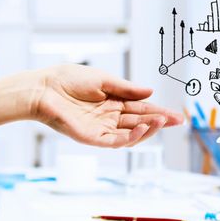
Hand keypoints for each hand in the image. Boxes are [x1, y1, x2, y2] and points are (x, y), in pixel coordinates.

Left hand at [0, 64, 182, 147]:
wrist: (43, 87)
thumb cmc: (68, 80)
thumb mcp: (103, 79)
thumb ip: (126, 88)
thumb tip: (150, 91)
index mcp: (113, 102)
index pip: (141, 109)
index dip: (159, 112)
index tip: (177, 115)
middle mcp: (109, 117)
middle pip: (139, 122)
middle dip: (158, 122)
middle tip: (176, 120)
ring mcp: (101, 129)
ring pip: (130, 135)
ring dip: (147, 130)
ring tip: (160, 121)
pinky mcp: (91, 137)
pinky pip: (114, 141)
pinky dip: (129, 137)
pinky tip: (141, 129)